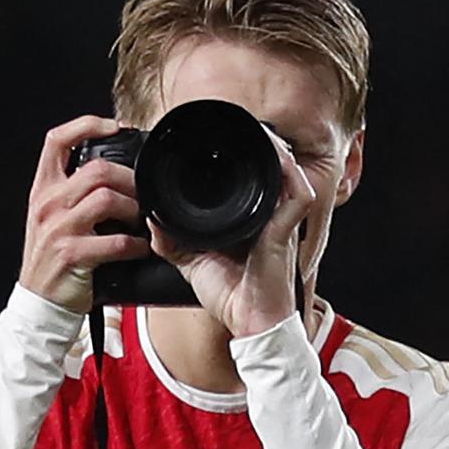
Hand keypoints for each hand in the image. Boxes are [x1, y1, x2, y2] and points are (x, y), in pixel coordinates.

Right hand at [18, 116, 149, 313]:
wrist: (39, 303)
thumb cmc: (53, 258)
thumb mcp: (53, 217)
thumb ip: (74, 191)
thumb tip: (115, 171)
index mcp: (43, 189)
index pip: (58, 140)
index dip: (88, 125)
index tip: (117, 128)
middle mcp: (48, 204)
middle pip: (96, 170)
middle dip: (129, 179)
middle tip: (143, 193)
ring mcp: (58, 229)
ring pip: (107, 199)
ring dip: (134, 210)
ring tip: (141, 221)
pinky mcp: (72, 255)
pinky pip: (115, 242)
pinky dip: (135, 245)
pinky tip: (139, 248)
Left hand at [149, 130, 316, 336]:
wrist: (248, 324)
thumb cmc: (229, 296)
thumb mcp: (190, 261)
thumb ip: (171, 239)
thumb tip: (151, 217)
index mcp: (248, 218)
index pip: (247, 176)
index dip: (234, 154)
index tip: (212, 139)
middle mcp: (268, 213)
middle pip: (269, 165)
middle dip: (255, 141)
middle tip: (232, 124)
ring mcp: (281, 219)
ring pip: (286, 169)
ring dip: (271, 146)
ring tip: (253, 129)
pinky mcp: (288, 229)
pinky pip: (297, 191)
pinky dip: (287, 170)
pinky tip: (275, 152)